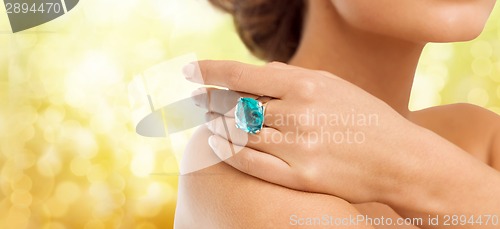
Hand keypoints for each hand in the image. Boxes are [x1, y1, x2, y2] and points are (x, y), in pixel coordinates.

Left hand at [185, 60, 423, 203]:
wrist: (400, 159)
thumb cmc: (365, 117)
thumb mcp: (333, 85)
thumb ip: (293, 77)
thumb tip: (257, 72)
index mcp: (306, 84)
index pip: (243, 74)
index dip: (210, 71)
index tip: (190, 72)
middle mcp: (298, 113)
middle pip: (235, 104)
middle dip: (208, 99)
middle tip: (194, 98)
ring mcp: (298, 147)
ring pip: (239, 132)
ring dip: (216, 124)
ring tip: (206, 119)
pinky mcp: (300, 177)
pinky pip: (250, 162)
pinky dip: (228, 151)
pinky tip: (216, 143)